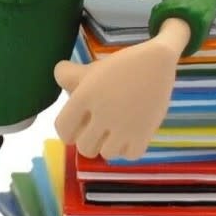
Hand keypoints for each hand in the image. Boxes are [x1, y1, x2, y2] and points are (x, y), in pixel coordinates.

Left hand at [54, 39, 178, 160]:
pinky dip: (129, 148)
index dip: (68, 132)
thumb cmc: (120, 66)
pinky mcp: (144, 132)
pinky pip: (129, 155)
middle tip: (99, 130)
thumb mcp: (91, 69)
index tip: (77, 128)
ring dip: (110, 145)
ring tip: (116, 131)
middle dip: (90, 140)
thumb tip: (58, 74)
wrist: (157, 61)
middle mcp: (102, 113)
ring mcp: (124, 125)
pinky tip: (130, 135)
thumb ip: (68, 75)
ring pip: (106, 153)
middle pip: (84, 148)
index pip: (63, 130)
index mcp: (84, 96)